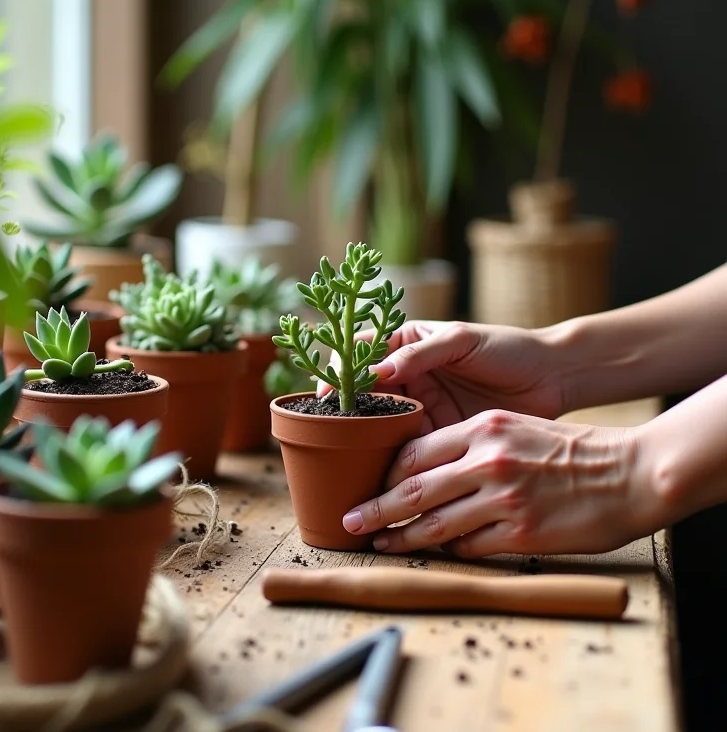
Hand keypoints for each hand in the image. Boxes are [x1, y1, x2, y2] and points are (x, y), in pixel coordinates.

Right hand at [319, 320, 566, 433]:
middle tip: (332, 430)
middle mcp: (407, 373)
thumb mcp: (462, 341)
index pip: (360, 352)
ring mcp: (420, 404)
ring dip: (364, 434)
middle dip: (346, 409)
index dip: (340, 371)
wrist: (552, 379)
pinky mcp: (436, 431)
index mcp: (407, 342)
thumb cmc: (508, 348)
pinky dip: (391, 453)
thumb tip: (377, 371)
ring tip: (348, 452)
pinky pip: (405, 442)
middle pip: (364, 391)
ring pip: (380, 419)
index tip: (328, 394)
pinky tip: (380, 465)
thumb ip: (420, 353)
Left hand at [341, 410, 665, 556]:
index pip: (416, 453)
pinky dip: (451, 550)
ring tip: (383, 544)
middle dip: (377, 509)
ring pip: (436, 524)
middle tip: (351, 522)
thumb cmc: (571, 449)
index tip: (371, 487)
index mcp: (484, 429)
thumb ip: (471, 447)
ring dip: (404, 538)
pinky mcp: (521, 534)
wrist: (628, 472)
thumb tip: (430, 474)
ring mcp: (504, 499)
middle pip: (414, 490)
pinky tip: (439, 552)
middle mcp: (488, 462)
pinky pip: (470, 547)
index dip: (388, 474)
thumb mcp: (516, 428)